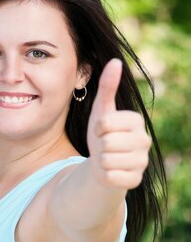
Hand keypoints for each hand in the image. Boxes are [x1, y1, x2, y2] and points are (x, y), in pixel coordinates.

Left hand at [87, 58, 151, 189]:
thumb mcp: (101, 111)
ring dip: (101, 161)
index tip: (102, 131)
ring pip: (107, 160)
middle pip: (106, 142)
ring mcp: (142, 161)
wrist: (103, 165)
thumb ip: (107, 87)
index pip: (105, 123)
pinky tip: (110, 172)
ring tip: (107, 159)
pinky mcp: (135, 180)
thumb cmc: (101, 136)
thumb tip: (115, 61)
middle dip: (99, 146)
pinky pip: (110, 176)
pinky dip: (104, 175)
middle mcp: (144, 140)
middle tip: (104, 147)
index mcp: (136, 120)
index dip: (97, 128)